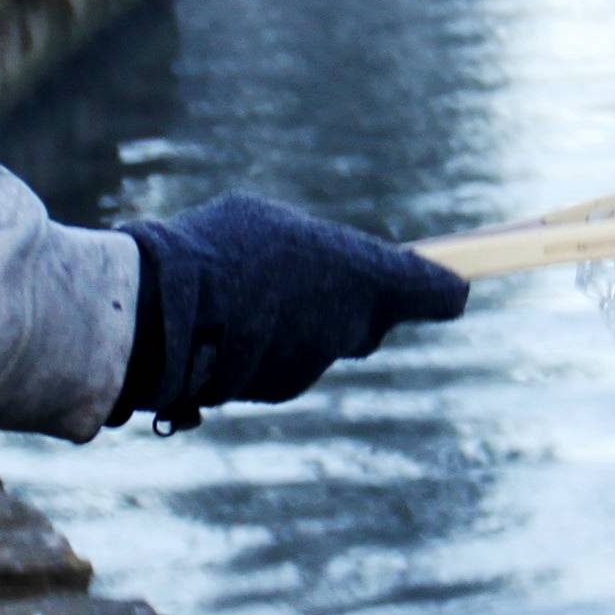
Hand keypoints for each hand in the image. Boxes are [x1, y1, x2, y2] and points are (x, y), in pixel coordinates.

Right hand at [115, 195, 469, 422]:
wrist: (162, 310)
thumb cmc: (220, 249)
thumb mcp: (272, 223)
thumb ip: (319, 251)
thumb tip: (332, 271)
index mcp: (368, 275)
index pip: (434, 292)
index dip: (440, 289)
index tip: (451, 287)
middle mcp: (353, 326)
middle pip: (366, 321)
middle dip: (341, 304)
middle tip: (296, 276)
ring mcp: (314, 363)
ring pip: (315, 344)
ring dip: (288, 325)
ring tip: (236, 295)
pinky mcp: (276, 390)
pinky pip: (277, 366)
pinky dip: (257, 351)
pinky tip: (220, 327)